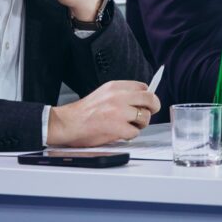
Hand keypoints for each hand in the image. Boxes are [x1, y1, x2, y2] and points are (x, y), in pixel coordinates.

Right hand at [46, 80, 161, 146]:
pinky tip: (121, 133)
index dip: (148, 96)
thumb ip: (121, 95)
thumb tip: (141, 100)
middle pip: (150, 99)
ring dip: (140, 124)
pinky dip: (130, 135)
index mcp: (115, 86)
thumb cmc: (84, 112)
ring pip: (145, 117)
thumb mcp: (103, 94)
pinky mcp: (118, 127)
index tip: (147, 102)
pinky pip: (135, 132)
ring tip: (128, 126)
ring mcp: (119, 111)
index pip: (143, 87)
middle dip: (153, 108)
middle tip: (148, 114)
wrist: (68, 123)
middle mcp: (118, 96)